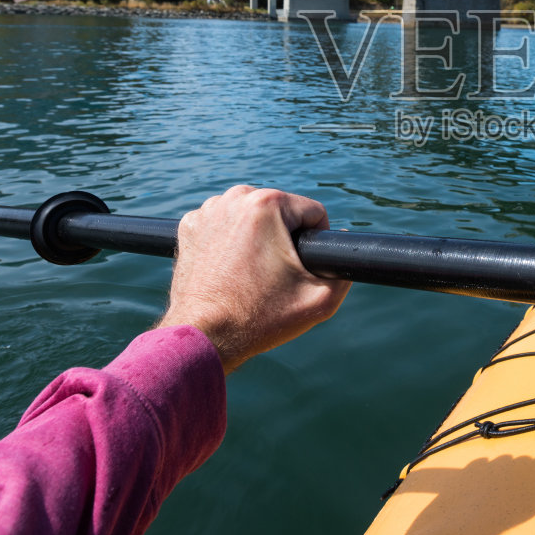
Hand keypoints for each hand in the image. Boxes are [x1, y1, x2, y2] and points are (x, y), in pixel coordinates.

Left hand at [156, 186, 348, 372]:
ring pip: (252, 216)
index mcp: (267, 203)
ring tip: (252, 273)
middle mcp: (235, 197)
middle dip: (284, 238)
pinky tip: (230, 269)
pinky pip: (224, 225)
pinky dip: (230, 241)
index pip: (313, 212)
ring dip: (258, 237)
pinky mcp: (189, 227)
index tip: (302, 269)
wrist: (204, 337)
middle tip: (275, 275)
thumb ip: (346, 270)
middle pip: (281, 212)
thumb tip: (345, 246)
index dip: (316, 243)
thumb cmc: (260, 318)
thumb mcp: (320, 299)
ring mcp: (207, 211)